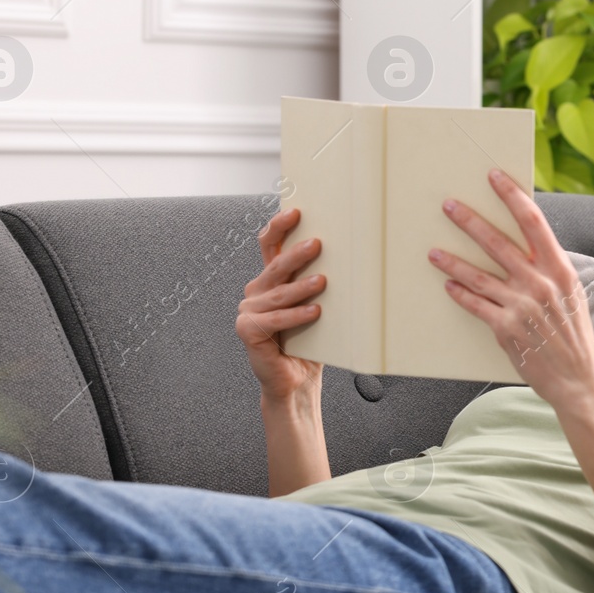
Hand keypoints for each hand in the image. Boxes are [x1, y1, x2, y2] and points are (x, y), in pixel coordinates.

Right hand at [237, 207, 325, 399]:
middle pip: (275, 267)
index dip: (279, 227)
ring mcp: (248, 311)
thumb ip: (317, 283)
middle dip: (296, 254)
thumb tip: (346, 259)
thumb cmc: (309, 342)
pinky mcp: (248, 330)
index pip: (269, 245)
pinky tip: (315, 312)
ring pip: (278, 294)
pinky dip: (296, 316)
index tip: (296, 212)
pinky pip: (275, 319)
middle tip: (317, 244)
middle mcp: (256, 292)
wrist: (296, 380)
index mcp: (270, 280)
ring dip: (302, 287)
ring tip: (323, 282)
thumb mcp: (316, 306)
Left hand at [431, 168, 593, 407]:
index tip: (494, 177)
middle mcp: (540, 284)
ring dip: (452, 261)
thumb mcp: (571, 293)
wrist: (578, 378)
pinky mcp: (505, 329)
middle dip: (470, 221)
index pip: (533, 221)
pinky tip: (448, 285)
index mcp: (560, 269)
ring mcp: (522, 307)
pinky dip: (460, 294)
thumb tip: (523, 242)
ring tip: (433, 252)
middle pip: (498, 243)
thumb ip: (548, 268)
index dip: (511, 196)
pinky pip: (475, 305)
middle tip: (449, 205)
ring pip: (478, 275)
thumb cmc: (573, 334)